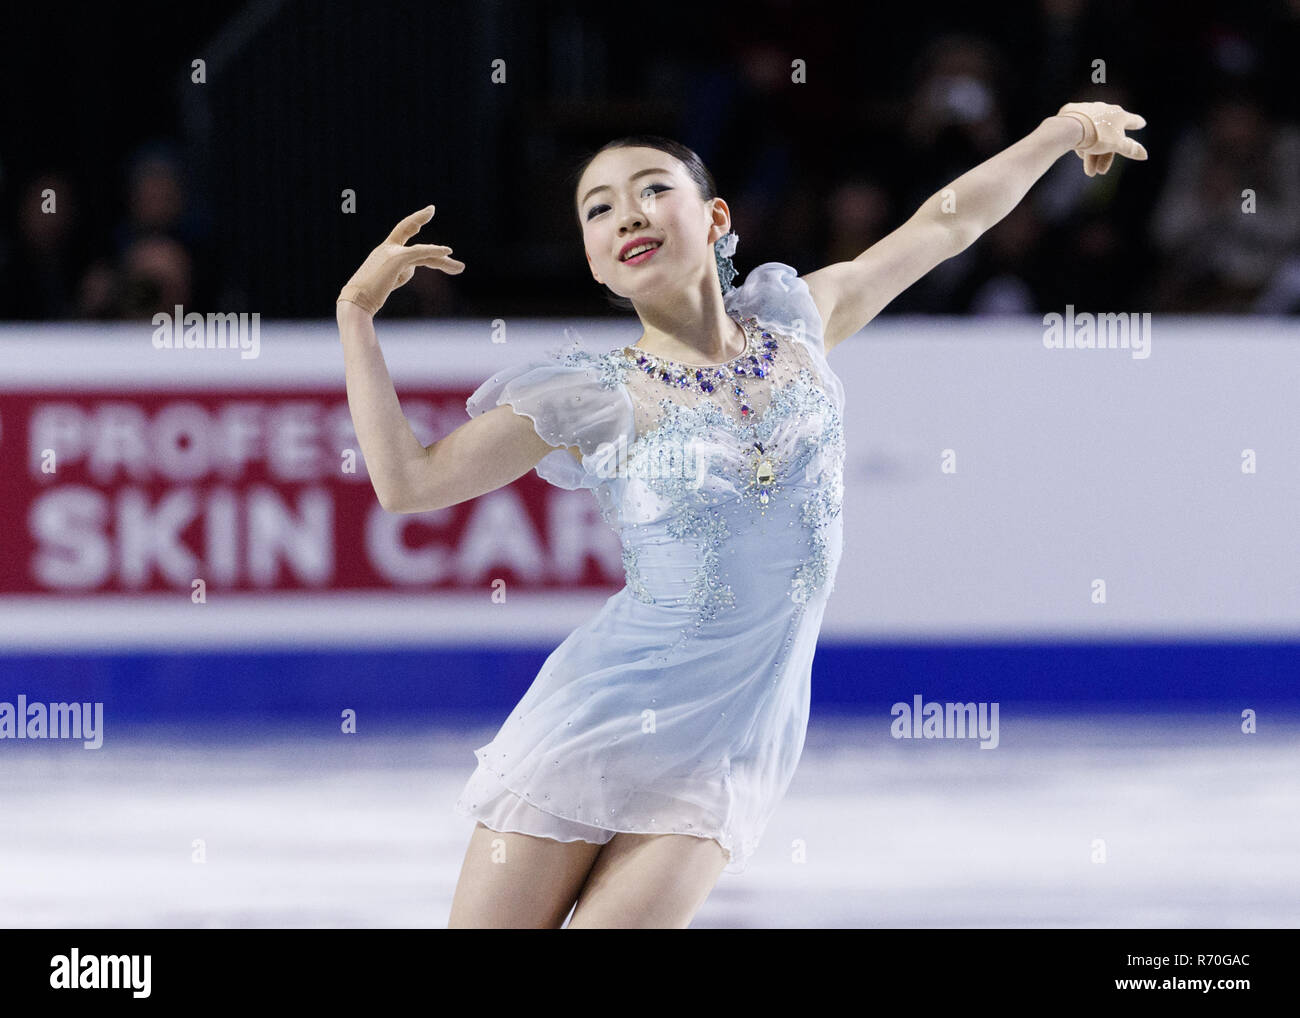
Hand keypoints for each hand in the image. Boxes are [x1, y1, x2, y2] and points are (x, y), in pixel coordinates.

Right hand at [337, 205, 464, 314]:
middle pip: (410, 235)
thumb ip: (401, 272)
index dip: (413, 224)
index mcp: (383, 252)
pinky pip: (421, 253)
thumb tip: (412, 268)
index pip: (400, 234)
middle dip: (421, 221)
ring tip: (461, 268)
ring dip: (444, 262)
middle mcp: (386, 248)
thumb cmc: (367, 298)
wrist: (356, 303)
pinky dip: (435, 252)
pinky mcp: (397, 259)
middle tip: (433, 211)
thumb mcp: (388, 283)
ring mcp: (391, 252)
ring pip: (423, 252)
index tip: (424, 217)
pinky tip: (448, 251)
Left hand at [1056, 101, 1147, 176]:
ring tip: (1088, 169)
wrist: (1071, 128)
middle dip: (1105, 155)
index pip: (1132, 120)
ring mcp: (1089, 109)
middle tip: (1100, 172)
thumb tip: (1145, 155)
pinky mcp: (1073, 111)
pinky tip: (1078, 151)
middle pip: (1108, 135)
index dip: (1137, 123)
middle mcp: (1105, 109)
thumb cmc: (1096, 136)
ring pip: (1093, 133)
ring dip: (1092, 153)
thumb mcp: (1116, 145)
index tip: (1141, 123)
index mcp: (1119, 115)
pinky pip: (1080, 129)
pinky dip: (1081, 141)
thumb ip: (1130, 149)